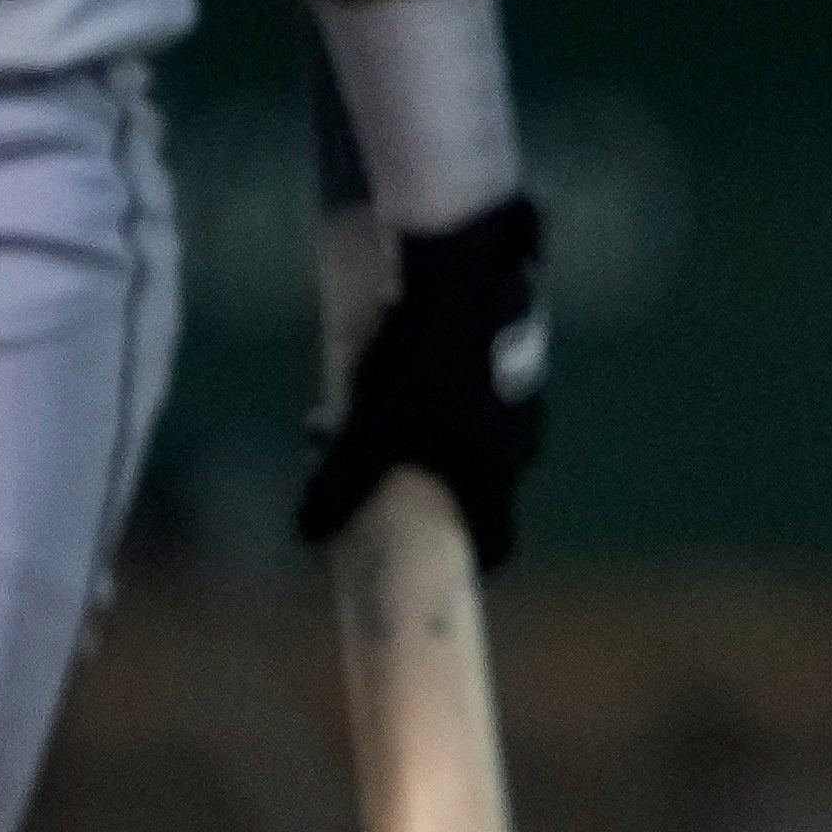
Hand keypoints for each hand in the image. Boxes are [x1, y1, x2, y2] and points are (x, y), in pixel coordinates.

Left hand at [308, 192, 547, 569]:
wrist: (460, 269)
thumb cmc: (416, 363)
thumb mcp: (363, 432)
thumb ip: (335, 488)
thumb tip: (306, 534)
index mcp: (493, 471)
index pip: (500, 540)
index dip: (475, 559)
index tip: (450, 562)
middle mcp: (521, 438)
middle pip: (482, 480)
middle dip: (433, 479)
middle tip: (382, 462)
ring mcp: (525, 388)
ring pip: (481, 426)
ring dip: (437, 426)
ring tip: (376, 396)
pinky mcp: (519, 341)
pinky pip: (483, 380)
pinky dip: (449, 382)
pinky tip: (404, 349)